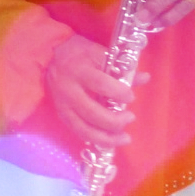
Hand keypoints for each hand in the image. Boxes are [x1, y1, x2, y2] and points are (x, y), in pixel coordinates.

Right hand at [45, 34, 134, 148]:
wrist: (50, 57)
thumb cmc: (79, 54)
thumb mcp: (100, 53)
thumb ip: (121, 68)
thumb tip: (144, 78)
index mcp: (80, 70)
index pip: (100, 84)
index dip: (118, 93)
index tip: (131, 96)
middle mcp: (69, 89)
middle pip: (91, 111)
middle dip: (114, 120)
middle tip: (130, 118)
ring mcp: (64, 105)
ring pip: (83, 128)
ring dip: (106, 138)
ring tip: (124, 138)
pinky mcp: (62, 115)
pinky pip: (79, 132)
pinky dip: (95, 140)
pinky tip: (110, 142)